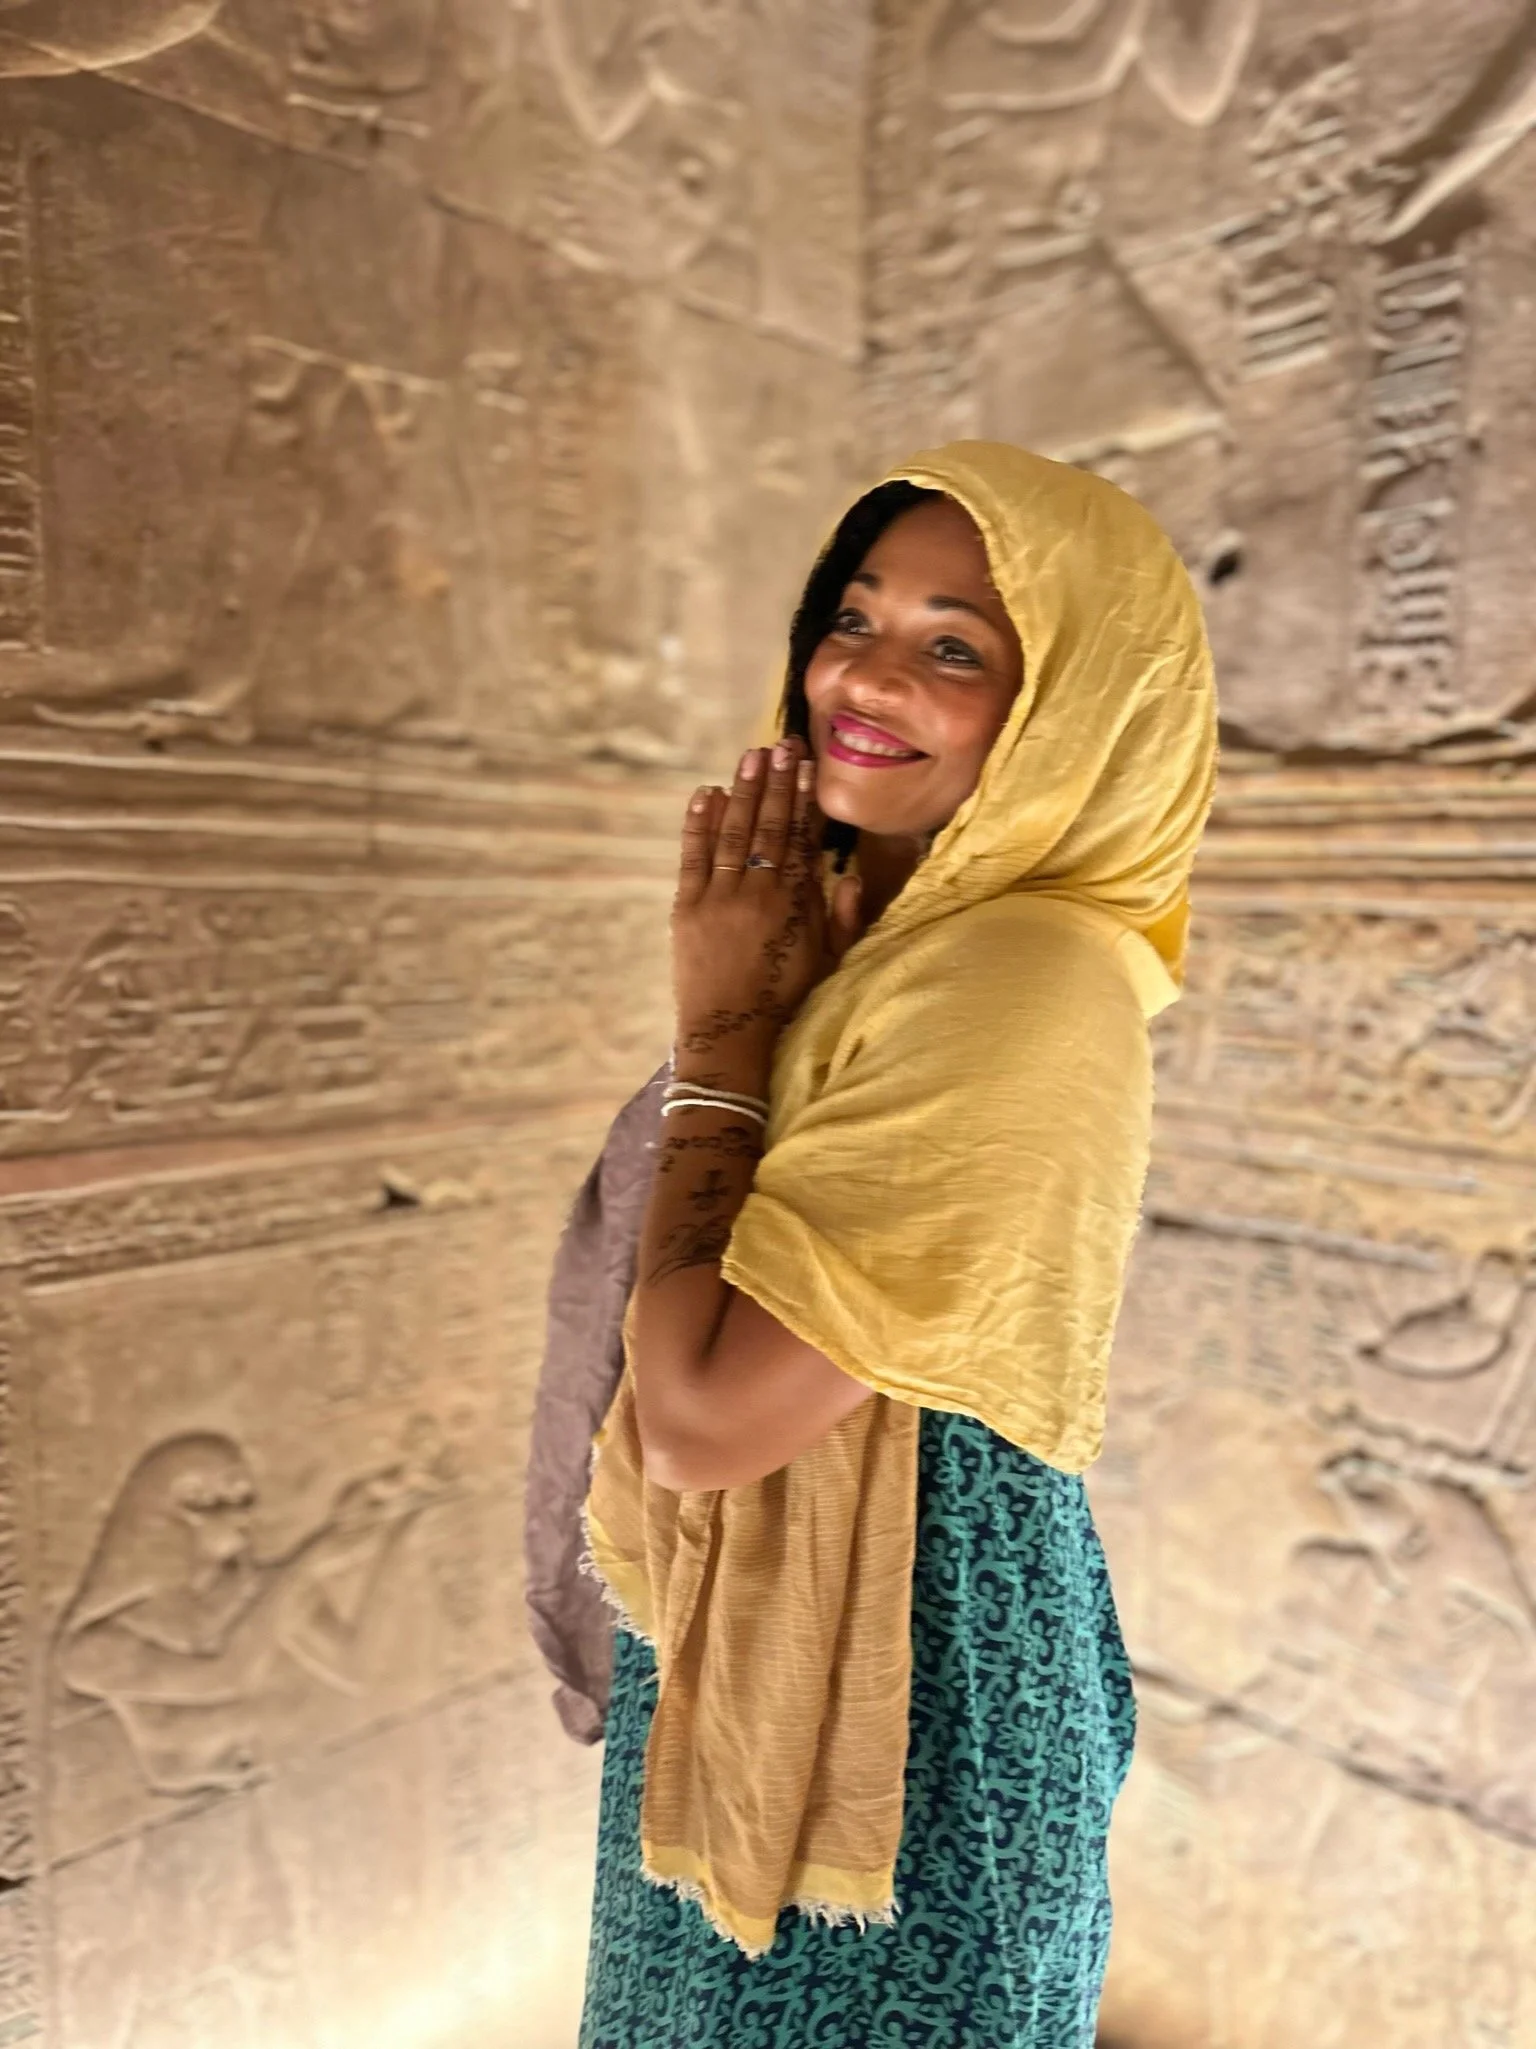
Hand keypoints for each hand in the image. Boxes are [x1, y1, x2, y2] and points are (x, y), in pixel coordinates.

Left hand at [671, 737, 864, 1072]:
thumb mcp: (826, 961)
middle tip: (782, 743)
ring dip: (744, 791)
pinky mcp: (687, 907)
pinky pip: (694, 856)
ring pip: (734, 832)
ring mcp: (719, 898)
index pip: (802, 840)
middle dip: (777, 782)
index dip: (805, 801)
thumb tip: (851, 874)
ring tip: (751, 756)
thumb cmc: (783, 999)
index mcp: (794, 905)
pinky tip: (708, 793)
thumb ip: (841, 917)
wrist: (729, 1033)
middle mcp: (758, 894)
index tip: (809, 767)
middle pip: (770, 827)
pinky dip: (700, 823)